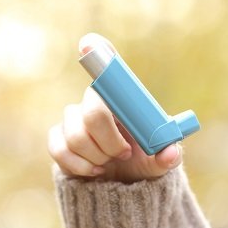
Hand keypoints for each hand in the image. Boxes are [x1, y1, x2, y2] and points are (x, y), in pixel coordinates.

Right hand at [48, 42, 182, 182]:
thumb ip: (168, 155)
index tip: (88, 43)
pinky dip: (79, 166)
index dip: (98, 53)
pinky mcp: (58, 137)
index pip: (109, 66)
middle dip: (108, 140)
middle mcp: (95, 101)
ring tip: (109, 164)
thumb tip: (170, 153)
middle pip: (92, 110)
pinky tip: (94, 170)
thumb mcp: (160, 160)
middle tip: (123, 153)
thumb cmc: (143, 161)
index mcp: (122, 98)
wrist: (122, 184)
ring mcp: (73, 118)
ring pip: (75, 134)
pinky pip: (59, 148)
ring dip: (96, 157)